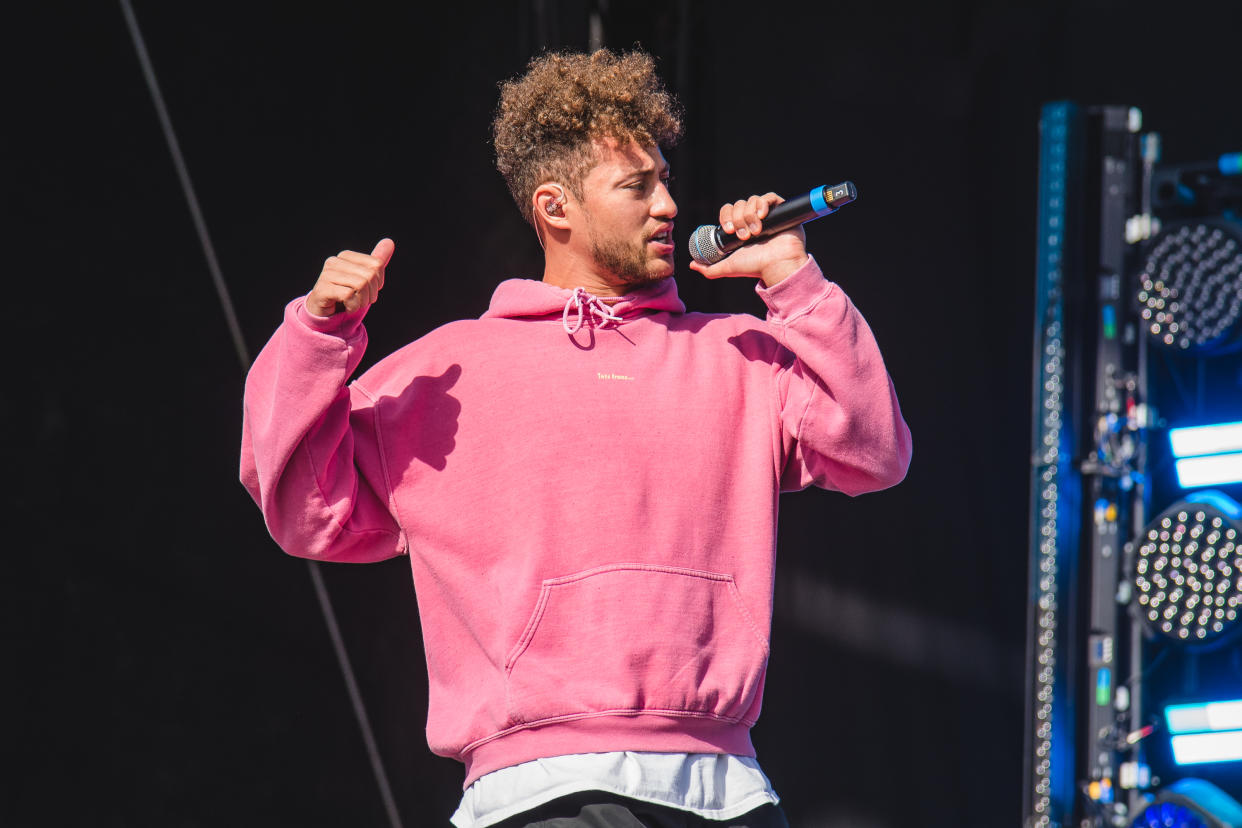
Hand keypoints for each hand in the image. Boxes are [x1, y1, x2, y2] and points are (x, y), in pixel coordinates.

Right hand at [305, 238, 394, 316]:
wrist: (325, 314)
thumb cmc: (347, 295)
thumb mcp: (366, 277)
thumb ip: (377, 260)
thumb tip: (389, 241)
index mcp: (346, 256)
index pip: (377, 265)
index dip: (378, 283)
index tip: (367, 290)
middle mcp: (334, 261)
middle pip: (370, 275)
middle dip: (371, 294)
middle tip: (360, 300)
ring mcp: (326, 275)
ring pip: (361, 285)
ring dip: (362, 301)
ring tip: (353, 304)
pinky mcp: (322, 289)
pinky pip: (348, 296)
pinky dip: (353, 307)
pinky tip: (346, 308)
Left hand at [688, 193, 808, 287]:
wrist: (776, 266)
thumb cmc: (755, 267)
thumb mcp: (728, 267)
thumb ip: (709, 268)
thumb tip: (692, 265)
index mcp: (741, 227)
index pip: (728, 211)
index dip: (725, 217)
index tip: (728, 230)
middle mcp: (753, 219)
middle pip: (738, 205)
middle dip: (738, 220)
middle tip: (744, 236)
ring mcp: (768, 215)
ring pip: (751, 201)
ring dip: (750, 216)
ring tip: (756, 233)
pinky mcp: (781, 211)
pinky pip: (768, 197)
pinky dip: (762, 203)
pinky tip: (762, 216)